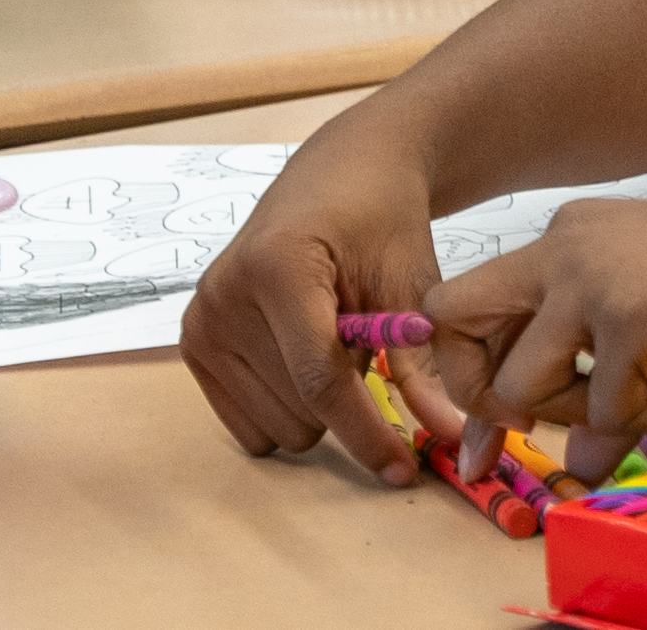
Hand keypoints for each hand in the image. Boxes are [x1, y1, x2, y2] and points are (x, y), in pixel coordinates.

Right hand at [178, 150, 468, 484]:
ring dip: (319, 403)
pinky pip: (250, 424)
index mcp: (276, 268)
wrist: (339, 176)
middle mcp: (223, 295)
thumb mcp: (412, 285)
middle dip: (351, 402)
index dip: (367, 433)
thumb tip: (453, 438)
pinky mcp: (194, 343)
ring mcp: (201, 321)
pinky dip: (288, 406)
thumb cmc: (381, 221)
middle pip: (300, 411)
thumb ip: (425, 367)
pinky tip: (302, 354)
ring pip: (278, 426)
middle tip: (369, 346)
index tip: (404, 470)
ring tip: (333, 340)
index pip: (320, 381)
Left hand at [423, 193, 646, 476]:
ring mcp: (594, 280)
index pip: (460, 298)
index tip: (496, 414)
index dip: (465, 362)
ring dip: (585, 415)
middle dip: (485, 394)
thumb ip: (601, 381)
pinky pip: (605, 413)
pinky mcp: (631, 319)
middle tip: (535, 430)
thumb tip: (577, 468)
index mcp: (565, 236)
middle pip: (453, 325)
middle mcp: (565, 247)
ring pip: (524, 389)